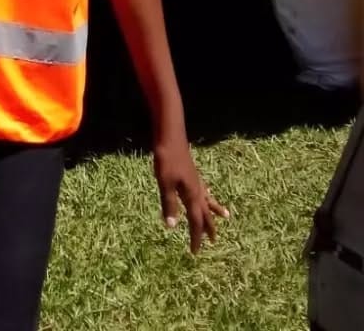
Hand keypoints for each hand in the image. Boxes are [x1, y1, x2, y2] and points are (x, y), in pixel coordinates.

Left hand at [153, 134, 228, 253]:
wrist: (171, 137)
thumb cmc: (166, 159)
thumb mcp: (164, 183)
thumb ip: (169, 204)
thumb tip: (172, 227)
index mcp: (191, 195)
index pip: (195, 221)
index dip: (195, 237)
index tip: (195, 252)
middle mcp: (197, 190)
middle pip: (205, 213)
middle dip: (207, 228)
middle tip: (213, 242)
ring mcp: (196, 180)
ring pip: (208, 200)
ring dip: (213, 211)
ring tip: (225, 216)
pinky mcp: (192, 172)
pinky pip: (204, 189)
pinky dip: (208, 196)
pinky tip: (208, 193)